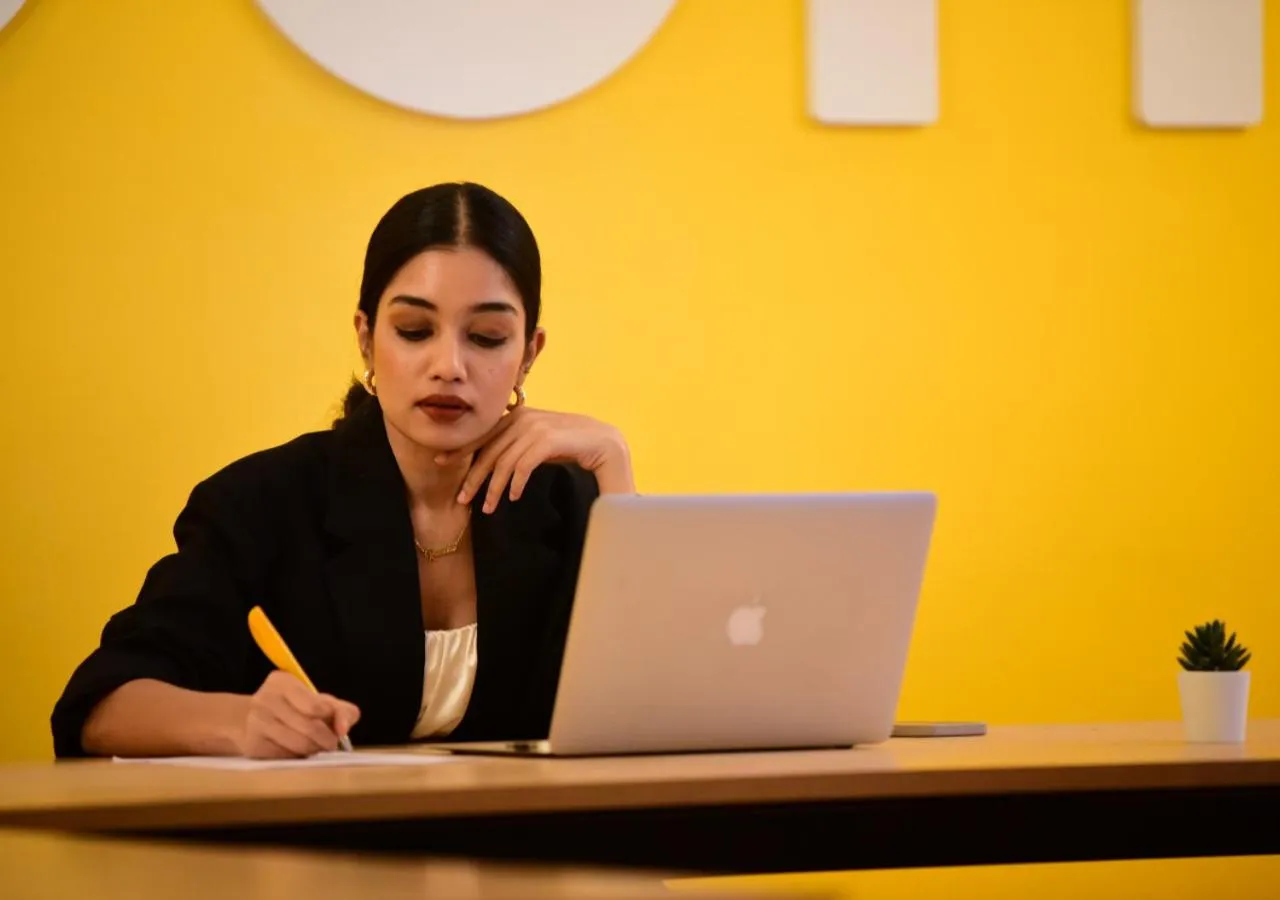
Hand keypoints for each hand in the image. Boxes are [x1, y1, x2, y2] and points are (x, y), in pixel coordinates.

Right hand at [238, 671, 360, 758]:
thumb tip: (344, 728)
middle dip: (328, 740)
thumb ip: (339, 709)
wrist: (244, 720)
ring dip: (314, 750)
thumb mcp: (315, 700)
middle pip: (310, 728)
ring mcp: (257, 723)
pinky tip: (296, 750)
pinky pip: (287, 757)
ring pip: (300, 745)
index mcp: (283, 682)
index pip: (316, 706)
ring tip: (315, 747)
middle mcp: (266, 699)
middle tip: (331, 743)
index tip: (341, 730)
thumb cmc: (290, 708)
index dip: (335, 719)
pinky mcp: (254, 746)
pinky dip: (299, 757)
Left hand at [438, 407, 634, 513]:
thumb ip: (515, 443)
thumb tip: (490, 459)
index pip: (482, 434)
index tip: (441, 463)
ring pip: (503, 462)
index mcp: (517, 415)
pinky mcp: (547, 440)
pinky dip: (516, 483)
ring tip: (487, 508)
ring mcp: (535, 428)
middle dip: (472, 477)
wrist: (603, 442)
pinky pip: (523, 466)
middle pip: (488, 450)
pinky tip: (513, 498)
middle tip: (461, 499)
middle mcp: (522, 418)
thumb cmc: (569, 444)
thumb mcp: (537, 441)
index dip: (461, 449)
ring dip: (494, 489)